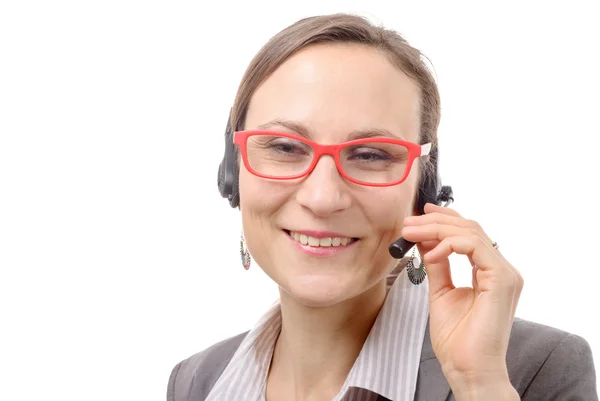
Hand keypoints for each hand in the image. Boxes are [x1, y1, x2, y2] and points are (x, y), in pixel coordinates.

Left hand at [401, 203, 523, 393]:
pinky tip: (429, 254)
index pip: (469, 234)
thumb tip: (424, 242)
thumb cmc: (458, 340)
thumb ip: (437, 265)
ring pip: (471, 232)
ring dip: (436, 228)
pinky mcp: (502, 279)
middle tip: (407, 223)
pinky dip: (447, 244)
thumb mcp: (440, 293)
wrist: (468, 370)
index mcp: (490, 272)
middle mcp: (501, 270)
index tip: (420, 214)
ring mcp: (505, 273)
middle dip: (434, 221)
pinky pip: (474, 246)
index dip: (445, 219)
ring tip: (410, 234)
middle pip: (469, 228)